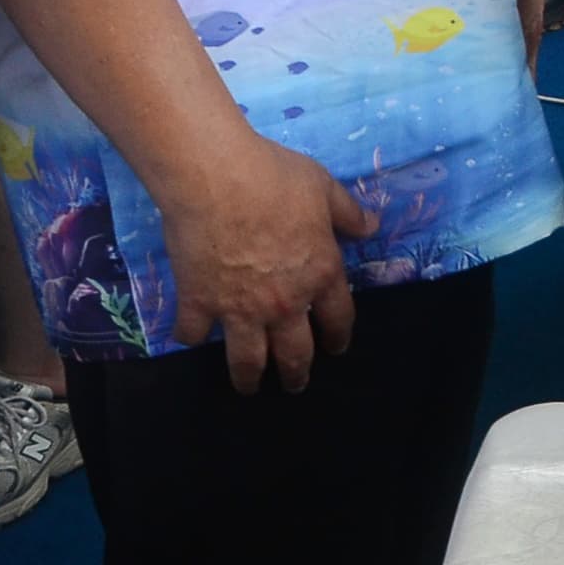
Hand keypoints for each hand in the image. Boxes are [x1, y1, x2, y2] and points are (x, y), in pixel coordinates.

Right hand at [156, 130, 374, 393]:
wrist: (215, 178)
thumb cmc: (275, 178)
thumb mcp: (325, 188)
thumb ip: (348, 214)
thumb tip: (371, 227)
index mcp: (321, 274)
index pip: (338, 319)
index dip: (338, 337)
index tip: (336, 349)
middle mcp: (284, 302)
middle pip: (295, 353)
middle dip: (296, 374)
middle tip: (294, 384)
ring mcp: (239, 309)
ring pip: (247, 360)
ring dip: (249, 379)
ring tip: (249, 387)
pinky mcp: (198, 304)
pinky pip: (194, 334)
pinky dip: (191, 338)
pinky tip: (192, 337)